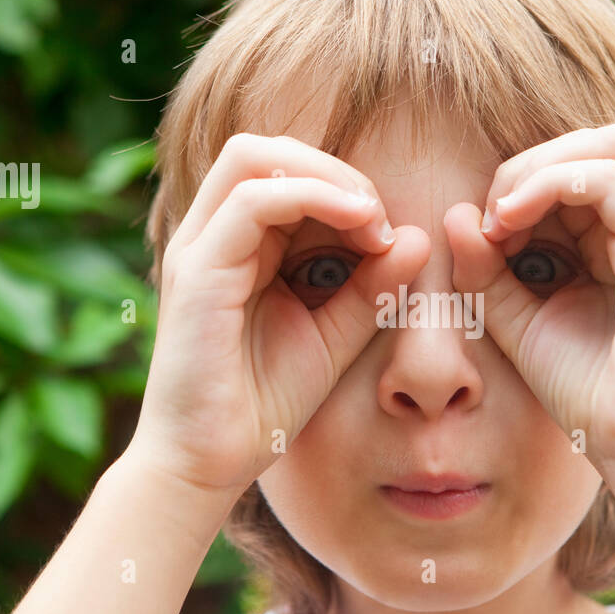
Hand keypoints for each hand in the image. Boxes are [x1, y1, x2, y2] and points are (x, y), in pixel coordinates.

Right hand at [128, 133, 426, 500]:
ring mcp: (198, 248)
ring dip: (326, 175)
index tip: (388, 232)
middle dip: (334, 169)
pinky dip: (312, 197)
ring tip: (371, 216)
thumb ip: (371, 288)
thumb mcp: (334, 337)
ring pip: (255, 158)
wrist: (209, 464)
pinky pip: (254, 202)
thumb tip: (417, 236)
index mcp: (237, 246)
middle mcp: (211, 236)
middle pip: (266, 149)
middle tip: (379, 216)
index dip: (342, 184)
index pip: (284, 173)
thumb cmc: (262, 404)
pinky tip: (358, 226)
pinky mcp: (197, 272)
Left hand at [445, 123, 614, 471]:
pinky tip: (511, 223)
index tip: (484, 232)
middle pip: (595, 141)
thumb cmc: (586, 393)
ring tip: (500, 220)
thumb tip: (457, 214)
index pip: (580, 165)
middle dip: (528, 165)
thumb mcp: (519, 320)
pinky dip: (550, 184)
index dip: (523, 181)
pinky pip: (608, 177)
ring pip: (606, 145)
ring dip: (537, 170)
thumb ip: (488, 270)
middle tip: (490, 219)